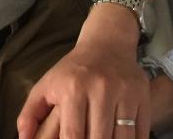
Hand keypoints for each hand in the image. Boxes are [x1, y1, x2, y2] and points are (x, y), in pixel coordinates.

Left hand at [17, 5, 148, 138]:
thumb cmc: (73, 70)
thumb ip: (30, 114)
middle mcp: (101, 89)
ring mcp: (125, 92)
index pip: (73, 135)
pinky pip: (140, 131)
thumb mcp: (46, 85)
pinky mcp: (143, 95)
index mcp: (74, 88)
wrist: (107, 43)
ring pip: (122, 138)